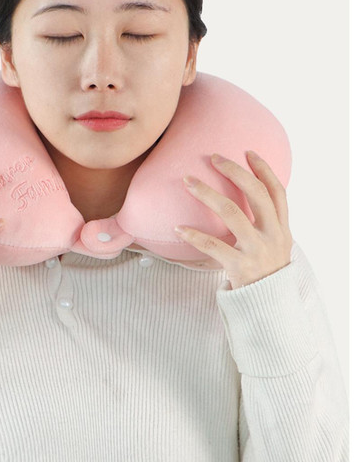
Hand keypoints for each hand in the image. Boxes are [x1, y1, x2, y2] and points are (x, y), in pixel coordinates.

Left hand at [174, 150, 292, 288]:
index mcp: (282, 228)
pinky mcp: (240, 267)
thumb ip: (265, 225)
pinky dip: (194, 236)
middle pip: (256, 194)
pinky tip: (178, 228)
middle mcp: (273, 235)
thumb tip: (245, 201)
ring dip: (207, 193)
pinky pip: (213, 247)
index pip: (277, 191)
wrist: (269, 309)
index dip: (264, 170)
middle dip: (235, 172)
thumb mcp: (275, 247)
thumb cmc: (265, 274)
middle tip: (213, 157)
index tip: (248, 152)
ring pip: (232, 213)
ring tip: (188, 181)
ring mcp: (257, 250)